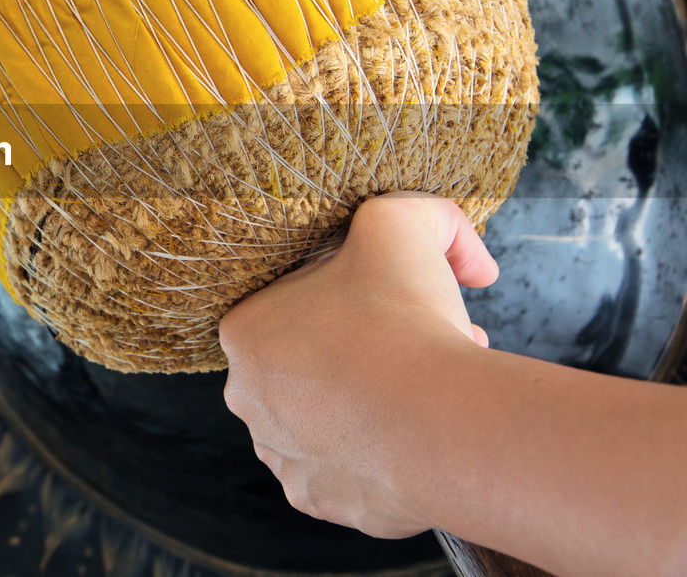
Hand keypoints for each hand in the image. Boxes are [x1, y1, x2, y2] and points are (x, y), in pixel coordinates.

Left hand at [219, 192, 496, 537]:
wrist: (438, 429)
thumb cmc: (405, 323)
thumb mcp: (401, 222)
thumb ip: (417, 211)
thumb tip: (466, 258)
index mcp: (244, 330)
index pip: (294, 302)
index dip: (355, 296)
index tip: (398, 303)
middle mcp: (247, 396)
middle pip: (313, 361)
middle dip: (367, 348)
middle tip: (423, 343)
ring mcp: (279, 453)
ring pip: (326, 416)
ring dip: (370, 400)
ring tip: (428, 390)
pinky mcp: (316, 499)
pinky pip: (344, 468)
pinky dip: (376, 453)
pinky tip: (413, 438)